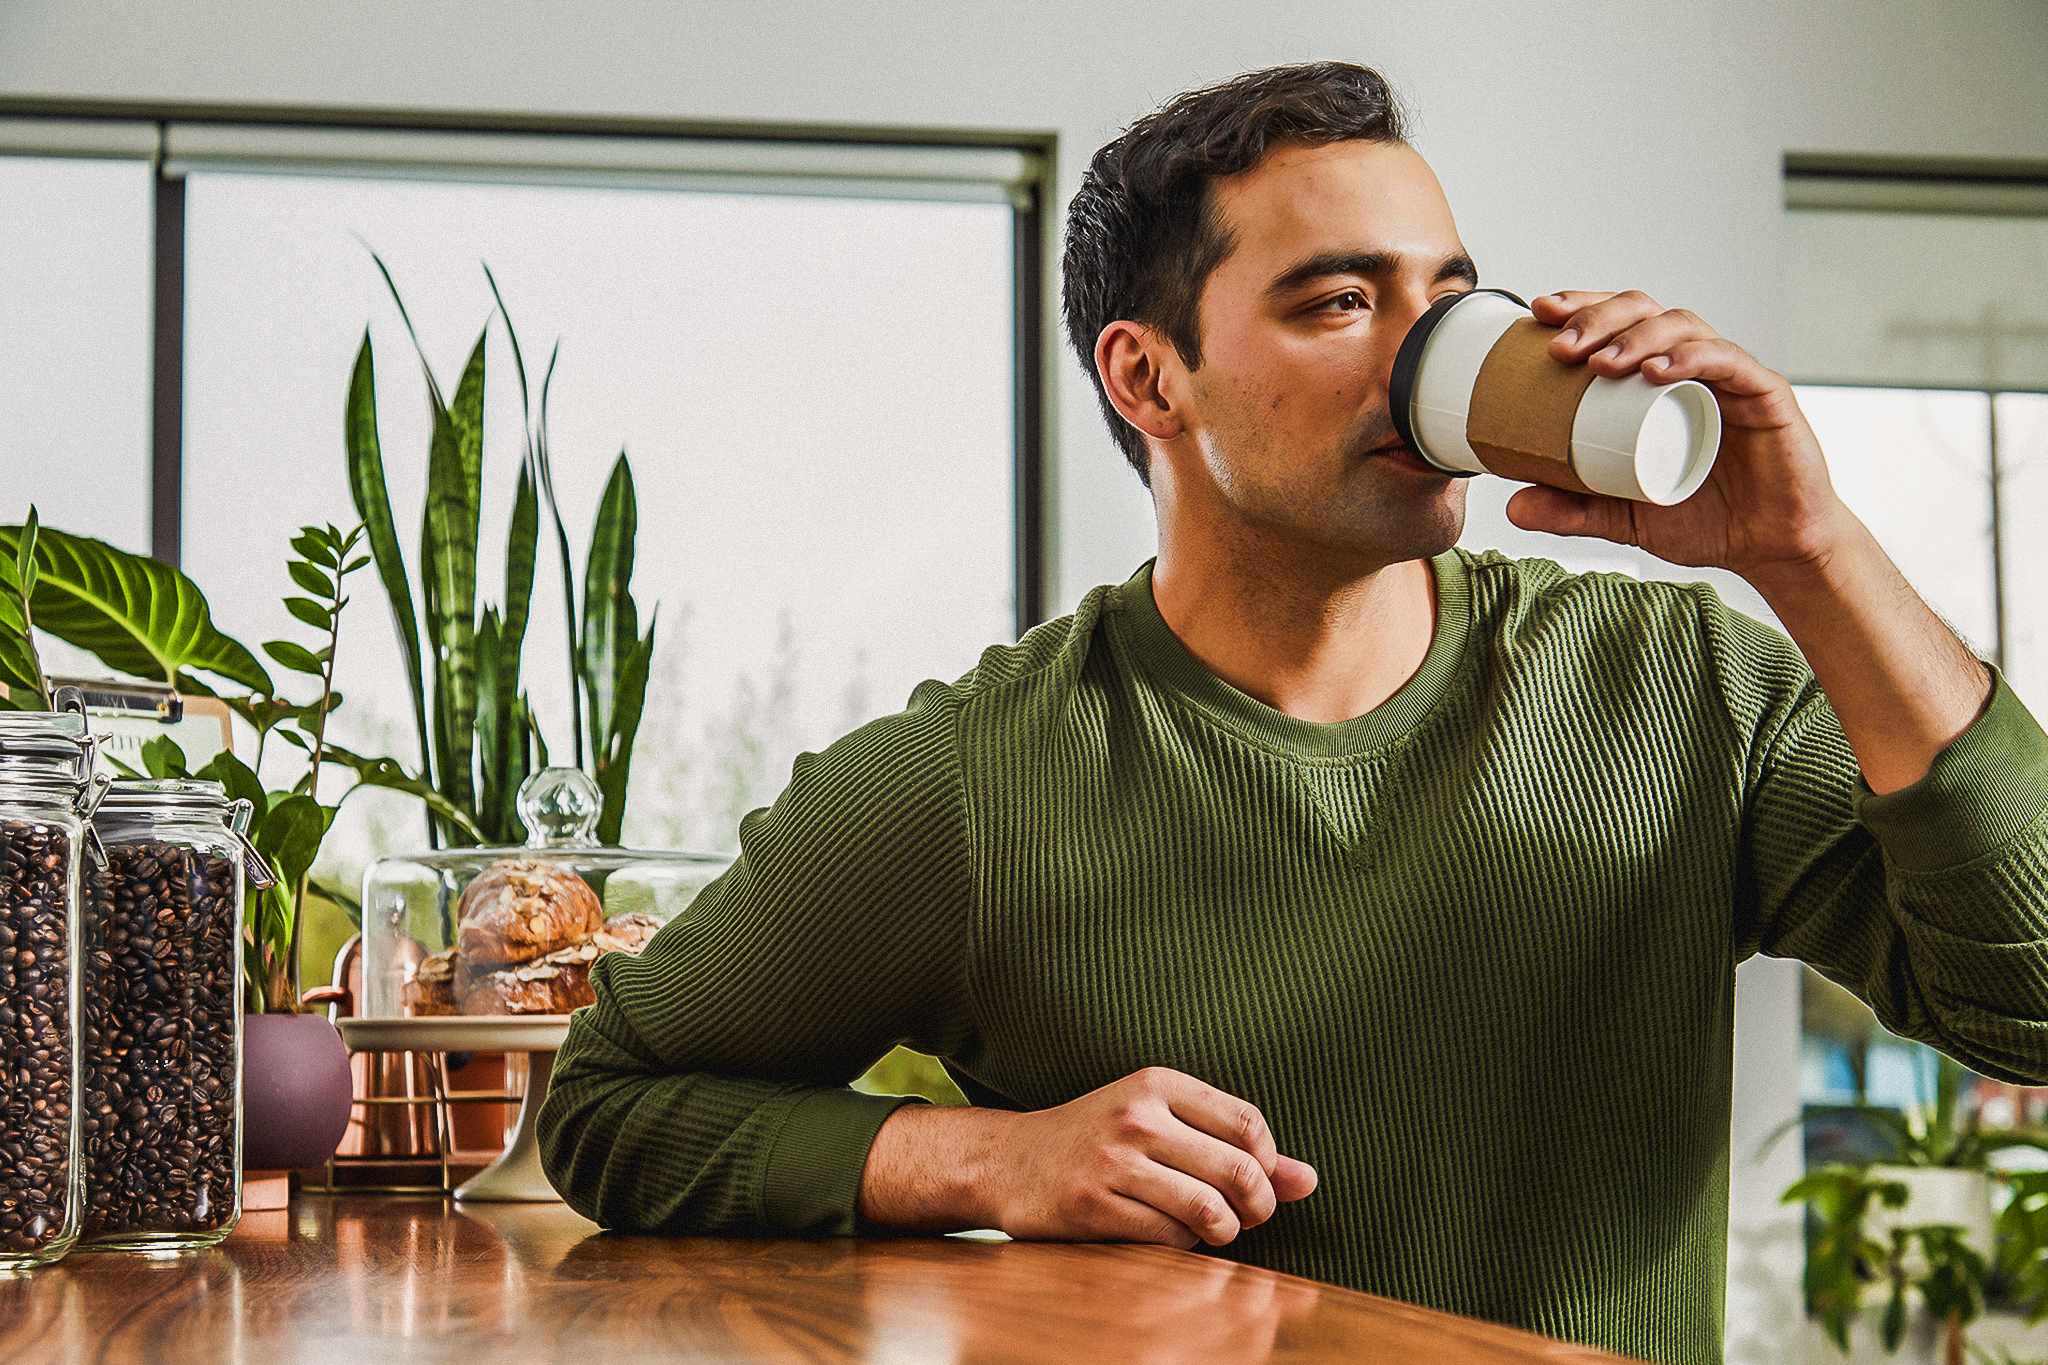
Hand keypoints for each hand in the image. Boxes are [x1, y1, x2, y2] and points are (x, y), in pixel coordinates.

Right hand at [858, 1066, 1317, 1248]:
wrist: (1009, 1161)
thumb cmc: (1099, 1140)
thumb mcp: (1162, 1123)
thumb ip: (1235, 1145)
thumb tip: (1308, 1180)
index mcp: (1157, 1083)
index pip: (1248, 1125)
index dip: (1268, 1164)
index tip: (1256, 1181)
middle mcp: (1135, 1116)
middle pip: (1238, 1171)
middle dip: (1256, 1207)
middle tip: (1246, 1218)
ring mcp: (1111, 1162)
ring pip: (1208, 1211)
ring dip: (1223, 1233)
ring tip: (1213, 1230)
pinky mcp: (1091, 1207)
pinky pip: (1168, 1239)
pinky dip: (1182, 1247)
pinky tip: (1168, 1235)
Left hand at [1508, 290, 1849, 583]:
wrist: (1769, 549)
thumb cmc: (1704, 519)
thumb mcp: (1623, 519)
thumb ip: (1571, 511)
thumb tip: (1511, 506)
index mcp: (1658, 380)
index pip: (1618, 323)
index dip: (1582, 308)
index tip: (1538, 314)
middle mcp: (1693, 366)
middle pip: (1644, 312)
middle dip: (1598, 318)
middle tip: (1559, 346)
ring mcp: (1730, 376)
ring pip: (1683, 327)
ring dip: (1636, 337)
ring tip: (1598, 365)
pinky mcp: (1766, 395)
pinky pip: (1728, 362)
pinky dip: (1691, 357)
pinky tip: (1658, 370)